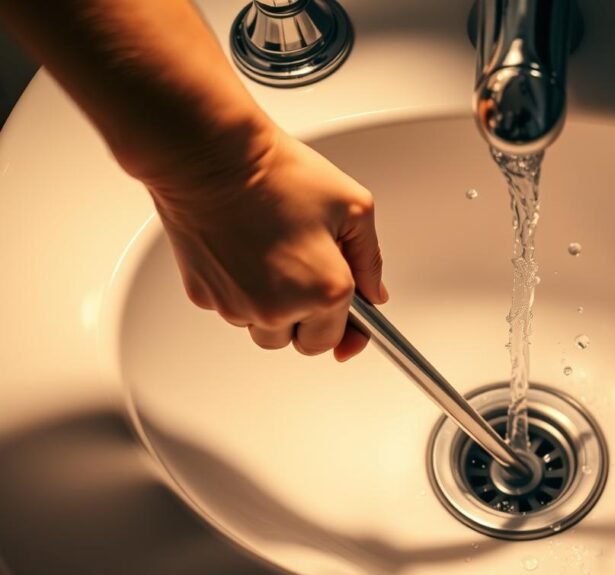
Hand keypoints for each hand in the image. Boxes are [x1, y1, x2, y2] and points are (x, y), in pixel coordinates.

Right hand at [148, 126, 386, 360]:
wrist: (213, 156)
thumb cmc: (280, 174)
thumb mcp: (354, 206)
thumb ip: (370, 259)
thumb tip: (374, 294)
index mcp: (325, 290)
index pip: (336, 338)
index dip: (345, 329)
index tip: (347, 325)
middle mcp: (279, 308)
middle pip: (298, 341)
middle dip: (308, 318)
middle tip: (308, 273)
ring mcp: (237, 306)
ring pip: (263, 329)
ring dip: (274, 308)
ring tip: (275, 257)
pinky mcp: (204, 296)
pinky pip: (231, 308)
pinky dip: (241, 290)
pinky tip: (246, 252)